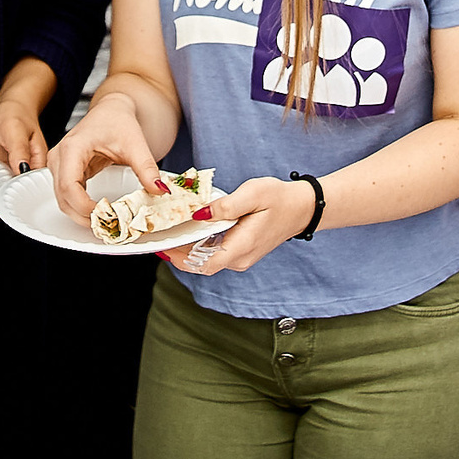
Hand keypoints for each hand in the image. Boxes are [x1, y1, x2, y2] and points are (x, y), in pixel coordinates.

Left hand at [0, 97, 47, 219]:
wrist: (10, 109)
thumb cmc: (17, 115)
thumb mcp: (16, 131)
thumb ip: (20, 151)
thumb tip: (22, 169)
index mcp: (37, 167)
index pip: (26, 192)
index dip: (9, 204)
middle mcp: (27, 175)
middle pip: (13, 200)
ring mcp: (15, 176)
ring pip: (2, 198)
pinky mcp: (4, 174)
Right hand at [47, 93, 164, 222]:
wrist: (111, 110)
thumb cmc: (117, 120)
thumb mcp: (135, 144)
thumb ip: (147, 168)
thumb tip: (160, 190)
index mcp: (73, 148)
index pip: (69, 187)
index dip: (85, 207)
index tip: (107, 216)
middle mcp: (59, 158)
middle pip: (64, 198)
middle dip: (85, 217)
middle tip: (111, 226)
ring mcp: (59, 166)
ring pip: (64, 201)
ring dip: (82, 216)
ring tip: (107, 222)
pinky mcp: (64, 173)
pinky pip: (69, 197)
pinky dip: (82, 209)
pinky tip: (100, 213)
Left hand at [161, 175, 313, 274]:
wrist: (302, 207)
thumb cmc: (279, 198)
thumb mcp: (253, 194)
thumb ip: (226, 206)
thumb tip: (200, 214)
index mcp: (241, 247)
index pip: (202, 263)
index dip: (179, 258)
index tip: (161, 245)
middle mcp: (239, 259)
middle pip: (199, 264)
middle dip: (176, 253)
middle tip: (157, 236)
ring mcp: (239, 258)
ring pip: (204, 260)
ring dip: (185, 250)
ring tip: (167, 231)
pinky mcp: (239, 252)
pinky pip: (212, 254)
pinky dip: (197, 246)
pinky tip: (187, 230)